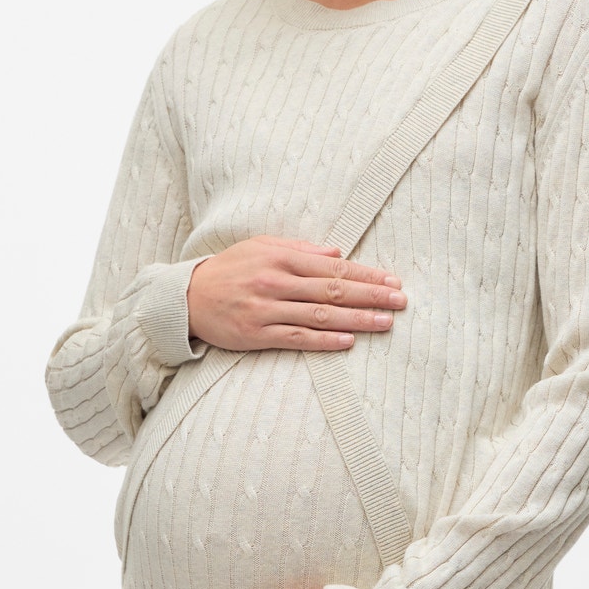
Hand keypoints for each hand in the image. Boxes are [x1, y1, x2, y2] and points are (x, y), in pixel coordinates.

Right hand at [186, 236, 406, 351]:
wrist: (187, 296)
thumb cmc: (230, 268)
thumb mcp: (262, 246)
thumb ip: (300, 249)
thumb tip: (337, 253)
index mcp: (281, 259)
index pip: (334, 267)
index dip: (366, 274)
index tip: (392, 280)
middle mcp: (276, 283)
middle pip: (333, 290)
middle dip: (371, 295)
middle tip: (400, 301)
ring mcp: (267, 310)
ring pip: (320, 315)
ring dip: (357, 320)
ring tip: (385, 323)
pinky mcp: (256, 334)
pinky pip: (297, 338)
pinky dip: (325, 341)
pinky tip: (348, 341)